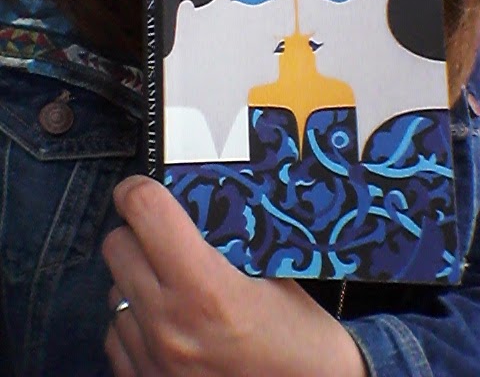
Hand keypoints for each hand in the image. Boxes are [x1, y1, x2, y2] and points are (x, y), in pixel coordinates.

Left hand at [102, 175, 366, 376]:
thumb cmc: (300, 337)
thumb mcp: (274, 274)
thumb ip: (225, 238)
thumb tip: (185, 203)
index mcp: (206, 289)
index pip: (145, 212)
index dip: (139, 190)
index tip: (143, 188)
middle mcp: (169, 325)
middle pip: (117, 246)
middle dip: (136, 232)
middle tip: (165, 235)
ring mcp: (152, 360)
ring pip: (113, 290)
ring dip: (135, 277)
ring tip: (173, 284)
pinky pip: (116, 333)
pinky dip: (135, 320)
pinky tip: (168, 322)